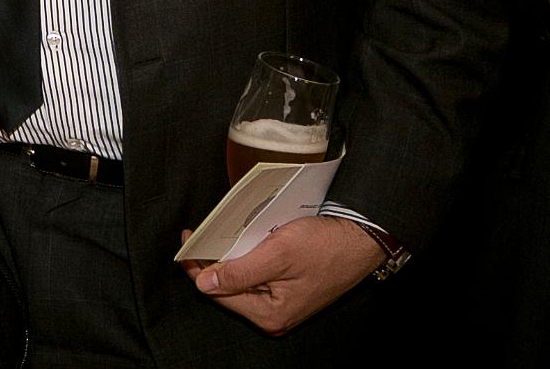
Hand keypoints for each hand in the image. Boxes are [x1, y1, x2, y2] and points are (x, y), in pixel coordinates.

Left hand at [178, 216, 380, 334]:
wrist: (361, 240)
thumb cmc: (325, 247)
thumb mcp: (277, 255)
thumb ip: (239, 272)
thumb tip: (204, 284)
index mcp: (270, 314)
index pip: (219, 292)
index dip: (198, 266)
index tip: (188, 240)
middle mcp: (273, 315)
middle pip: (228, 288)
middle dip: (213, 262)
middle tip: (201, 234)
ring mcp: (281, 304)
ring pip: (241, 280)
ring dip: (230, 258)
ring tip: (219, 235)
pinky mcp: (288, 290)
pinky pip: (257, 276)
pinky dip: (247, 258)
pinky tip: (242, 241)